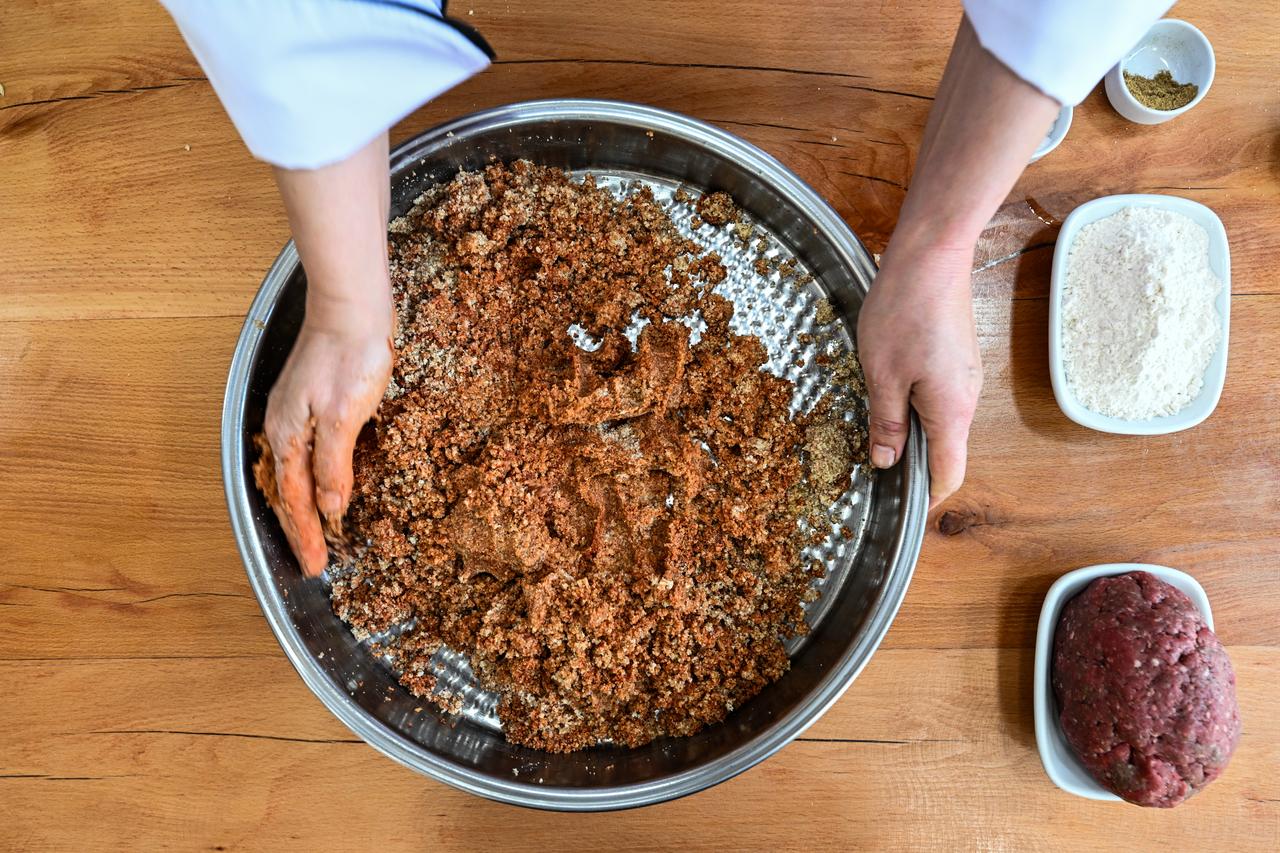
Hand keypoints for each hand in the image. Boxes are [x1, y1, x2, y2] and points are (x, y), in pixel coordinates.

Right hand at [263, 296, 393, 574]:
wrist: (351, 305)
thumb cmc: (349, 356)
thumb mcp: (344, 417)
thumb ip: (334, 465)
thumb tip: (330, 508)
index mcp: (287, 435)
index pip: (296, 500)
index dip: (306, 535)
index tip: (315, 566)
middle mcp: (284, 427)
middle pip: (289, 490)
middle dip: (301, 528)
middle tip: (314, 561)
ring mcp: (296, 412)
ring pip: (295, 472)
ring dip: (304, 505)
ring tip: (315, 532)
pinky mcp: (313, 400)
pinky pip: (306, 452)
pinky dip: (312, 477)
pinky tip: (324, 481)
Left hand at [856, 241, 981, 508]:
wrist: (933, 255)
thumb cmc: (904, 311)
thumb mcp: (881, 374)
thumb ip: (885, 423)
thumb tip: (886, 462)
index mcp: (951, 412)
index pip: (948, 474)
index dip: (926, 498)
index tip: (900, 509)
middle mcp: (967, 399)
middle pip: (945, 451)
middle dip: (913, 465)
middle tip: (873, 470)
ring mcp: (966, 377)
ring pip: (941, 422)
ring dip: (911, 433)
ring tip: (873, 431)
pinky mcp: (958, 359)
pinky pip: (940, 398)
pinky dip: (916, 407)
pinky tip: (888, 394)